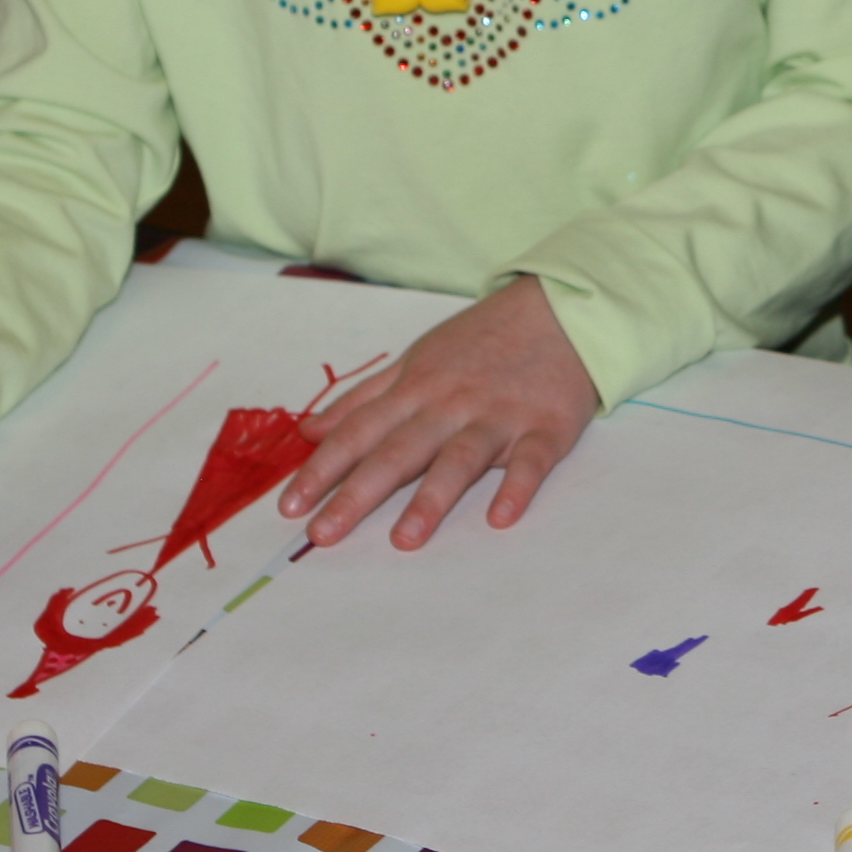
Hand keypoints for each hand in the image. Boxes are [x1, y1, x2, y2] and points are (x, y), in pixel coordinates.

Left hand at [281, 274, 601, 549]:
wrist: (561, 311)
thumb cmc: (482, 341)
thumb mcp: (416, 361)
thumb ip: (364, 400)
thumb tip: (308, 432)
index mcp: (416, 388)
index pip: (359, 432)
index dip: (322, 468)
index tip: (290, 506)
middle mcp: (451, 404)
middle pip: (398, 451)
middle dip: (358, 493)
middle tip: (323, 535)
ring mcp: (499, 416)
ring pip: (459, 459)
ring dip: (432, 498)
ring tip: (404, 540)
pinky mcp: (545, 427)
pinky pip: (530, 461)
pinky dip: (518, 488)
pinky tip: (501, 518)